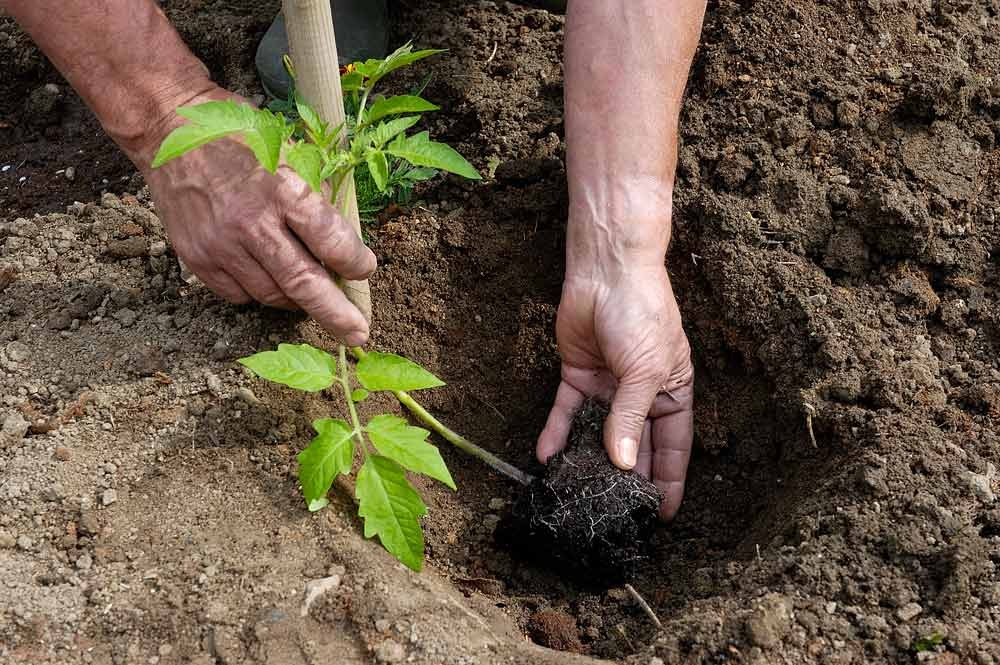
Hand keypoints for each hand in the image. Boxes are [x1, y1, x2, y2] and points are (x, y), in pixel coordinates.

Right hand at [135, 88, 375, 344]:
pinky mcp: (198, 258)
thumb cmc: (241, 136)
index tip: (364, 270)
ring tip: (310, 295)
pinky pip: (239, 295)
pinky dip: (260, 292)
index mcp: (284, 190)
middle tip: (358, 336)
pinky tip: (268, 277)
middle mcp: (252, 223)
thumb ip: (317, 199)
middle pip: (304, 284)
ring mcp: (221, 245)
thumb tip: (344, 245)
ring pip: (272, 295)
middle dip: (336, 315)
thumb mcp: (291, 153)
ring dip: (297, 300)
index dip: (356, 263)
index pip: (332, 242)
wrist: (171, 128)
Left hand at [536, 266, 693, 519]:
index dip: (669, 480)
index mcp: (671, 393)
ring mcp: (608, 386)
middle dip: (624, 478)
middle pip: (633, 445)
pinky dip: (556, 433)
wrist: (607, 271)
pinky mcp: (577, 376)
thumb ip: (631, 419)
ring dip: (586, 460)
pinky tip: (547, 458)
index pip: (673, 447)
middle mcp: (640, 394)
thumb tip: (625, 466)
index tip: (663, 516)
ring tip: (576, 493)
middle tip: (613, 513)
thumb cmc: (642, 314)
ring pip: (595, 433)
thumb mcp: (646, 371)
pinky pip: (566, 412)